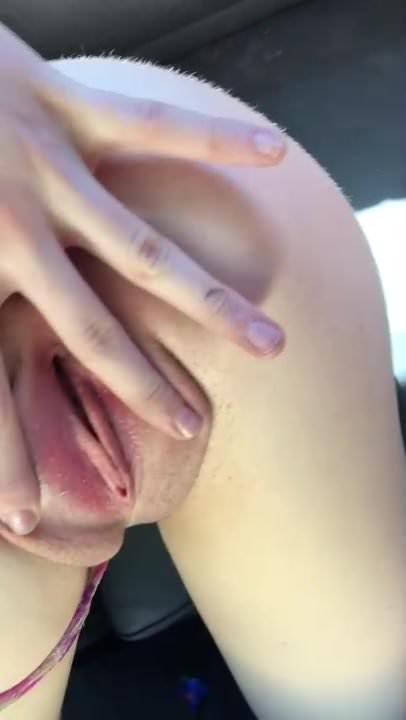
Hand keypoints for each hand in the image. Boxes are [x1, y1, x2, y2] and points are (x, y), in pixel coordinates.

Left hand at [0, 23, 285, 533]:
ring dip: (212, 304)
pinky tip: (272, 154)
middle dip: (144, 392)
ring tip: (269, 343)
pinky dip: (215, 141)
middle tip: (191, 429)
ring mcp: (44, 169)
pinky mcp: (62, 104)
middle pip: (95, 334)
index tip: (25, 522)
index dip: (3, 461)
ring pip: (147, 252)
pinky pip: (152, 126)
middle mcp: (11, 234)